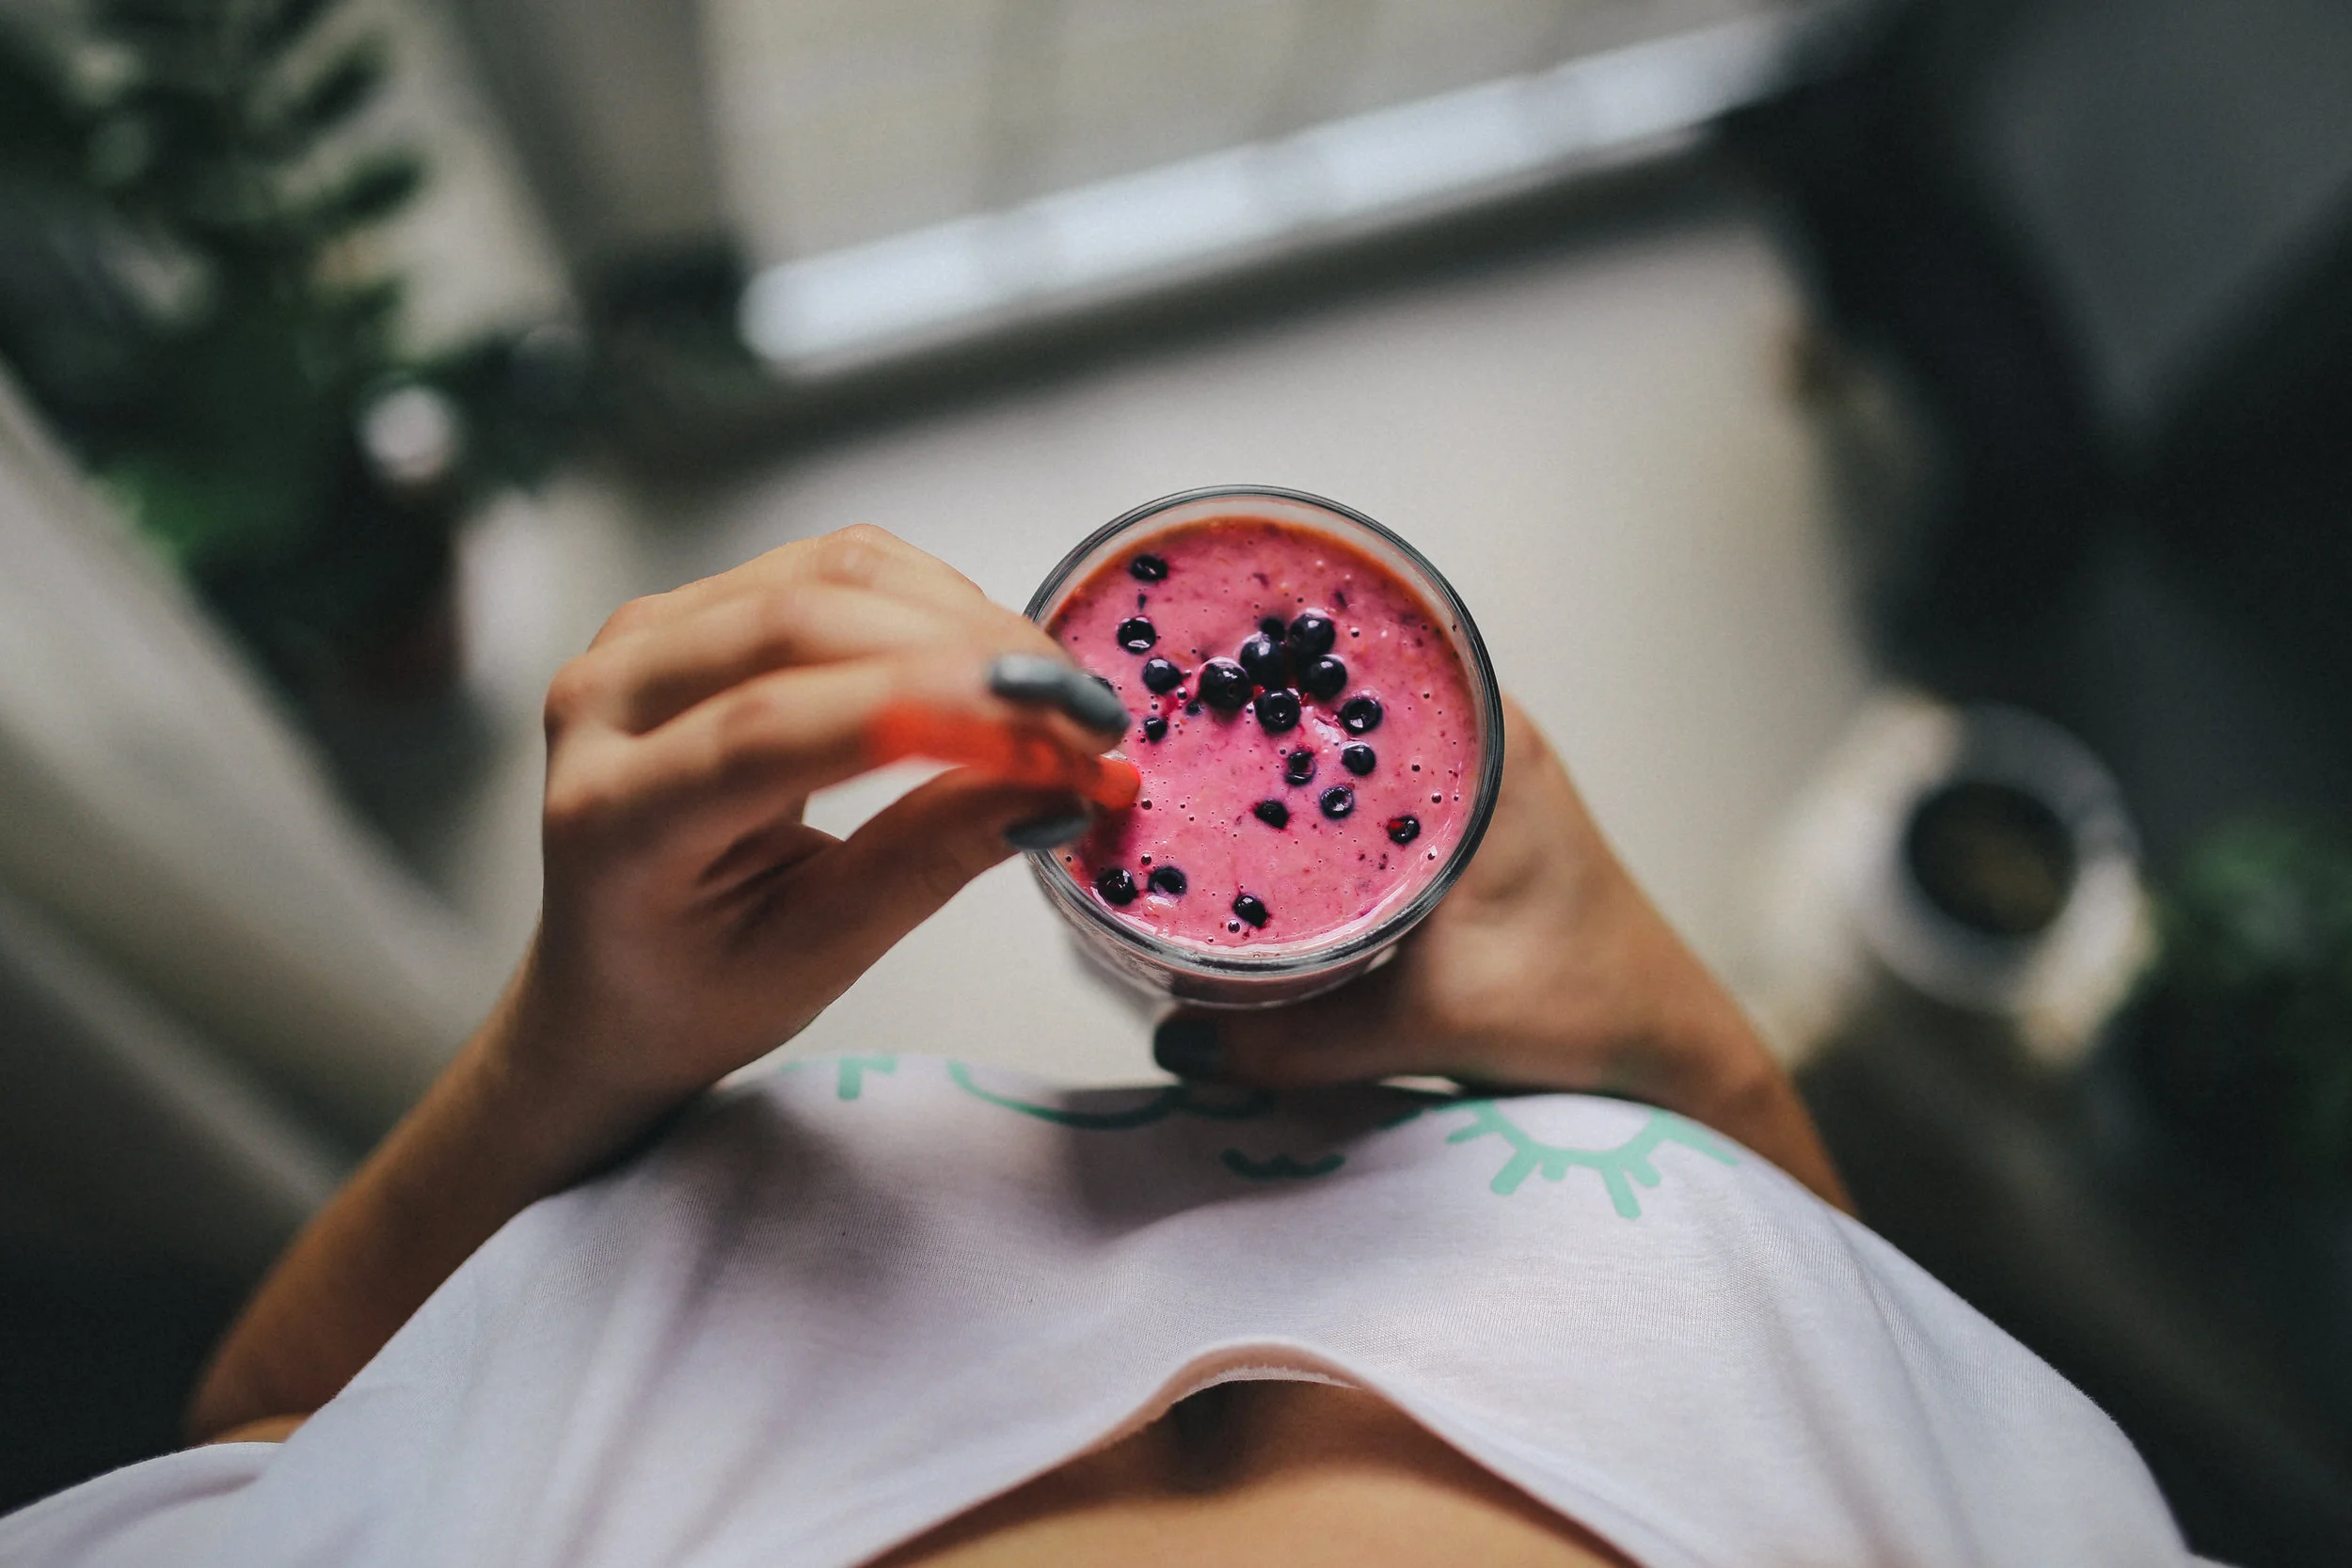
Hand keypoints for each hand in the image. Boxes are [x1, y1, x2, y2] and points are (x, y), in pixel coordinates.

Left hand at [189, 526, 1134, 1441]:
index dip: (931, 715)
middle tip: (1087, 721)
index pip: (772, 729)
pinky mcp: (695, 608)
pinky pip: (829, 567)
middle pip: (803, 623)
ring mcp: (644, 638)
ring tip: (1059, 697)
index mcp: (611, 813)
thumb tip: (1061, 786)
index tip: (1059, 742)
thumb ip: (933, 857)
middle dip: (970, 658)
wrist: (612, 982)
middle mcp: (605, 699)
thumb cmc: (697, 989)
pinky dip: (933, 602)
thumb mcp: (820, 955)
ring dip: (966, 620)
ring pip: (828, 574)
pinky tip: (996, 662)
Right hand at [1152, 697, 1848, 1206]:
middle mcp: (1479, 728)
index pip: (1357, 649)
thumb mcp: (1428, 1021)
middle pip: (1336, 686)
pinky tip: (1240, 828)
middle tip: (1150, 725)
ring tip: (1174, 765)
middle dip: (1246, 701)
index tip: (1179, 658)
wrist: (1665, 1049)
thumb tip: (1176, 1039)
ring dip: (1272, 750)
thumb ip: (1297, 1038)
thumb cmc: (1583, 1010)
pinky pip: (1360, 781)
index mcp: (1485, 735)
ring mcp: (1470, 768)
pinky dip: (1304, 798)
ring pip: (1344, 736)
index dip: (1264, 646)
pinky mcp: (1458, 816)